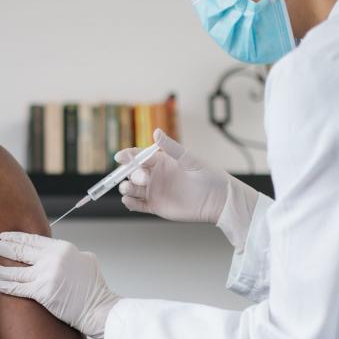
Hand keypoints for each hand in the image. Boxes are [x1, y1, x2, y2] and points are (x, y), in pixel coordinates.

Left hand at [0, 233, 119, 338]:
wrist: (100, 309)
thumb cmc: (94, 290)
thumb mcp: (85, 261)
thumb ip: (68, 254)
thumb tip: (54, 254)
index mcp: (63, 248)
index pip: (33, 239)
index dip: (16, 237)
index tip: (4, 236)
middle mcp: (53, 258)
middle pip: (21, 250)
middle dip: (2, 247)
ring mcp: (46, 275)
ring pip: (15, 270)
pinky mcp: (42, 292)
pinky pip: (17, 288)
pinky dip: (4, 286)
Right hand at [117, 129, 234, 223]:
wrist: (218, 199)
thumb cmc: (207, 175)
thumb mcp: (189, 158)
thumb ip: (170, 147)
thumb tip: (156, 131)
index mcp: (160, 161)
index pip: (139, 156)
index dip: (128, 156)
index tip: (120, 157)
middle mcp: (155, 175)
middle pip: (132, 173)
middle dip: (131, 174)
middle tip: (142, 178)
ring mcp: (154, 191)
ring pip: (132, 189)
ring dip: (126, 188)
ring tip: (129, 188)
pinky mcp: (156, 206)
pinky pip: (137, 205)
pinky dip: (130, 203)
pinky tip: (128, 201)